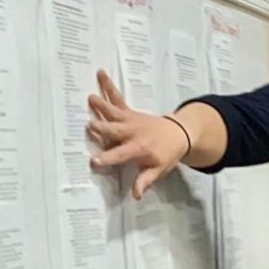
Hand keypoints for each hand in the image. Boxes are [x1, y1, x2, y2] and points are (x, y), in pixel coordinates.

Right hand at [86, 70, 189, 199]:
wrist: (179, 134)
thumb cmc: (166, 155)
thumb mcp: (158, 170)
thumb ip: (145, 181)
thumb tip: (135, 195)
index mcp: (138, 149)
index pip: (120, 155)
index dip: (107, 159)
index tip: (94, 161)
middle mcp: (132, 133)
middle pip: (114, 131)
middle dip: (102, 130)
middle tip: (89, 126)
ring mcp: (129, 120)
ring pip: (113, 112)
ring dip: (101, 105)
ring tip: (90, 97)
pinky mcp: (129, 112)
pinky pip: (117, 98)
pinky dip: (108, 86)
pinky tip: (100, 73)